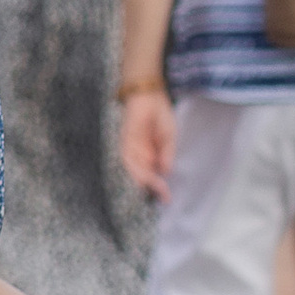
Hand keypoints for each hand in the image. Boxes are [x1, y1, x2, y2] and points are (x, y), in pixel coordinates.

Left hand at [117, 84, 175, 198]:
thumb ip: (167, 154)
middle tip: (164, 198)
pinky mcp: (125, 141)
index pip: (153, 176)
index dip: (159, 188)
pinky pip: (126, 159)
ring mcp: (131, 149)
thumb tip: (166, 171)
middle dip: (152, 189)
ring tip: (158, 190)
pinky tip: (144, 177)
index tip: (168, 199)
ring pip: (135, 171)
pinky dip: (135, 169)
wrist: (149, 96)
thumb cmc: (159, 114)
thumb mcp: (169, 137)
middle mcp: (139, 155)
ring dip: (145, 182)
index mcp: (150, 155)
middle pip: (143, 177)